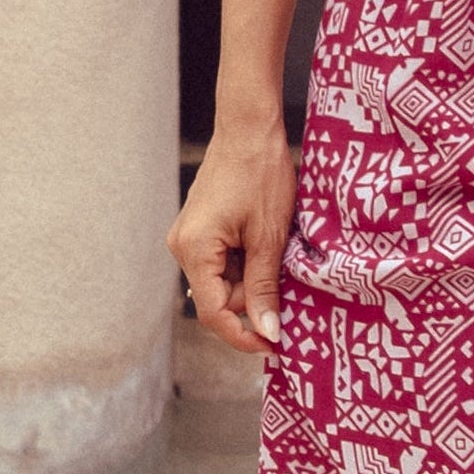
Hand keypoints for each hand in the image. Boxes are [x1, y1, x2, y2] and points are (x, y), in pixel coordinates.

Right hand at [169, 116, 295, 354]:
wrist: (249, 127)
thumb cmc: (261, 174)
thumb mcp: (270, 236)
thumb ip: (265, 288)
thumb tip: (268, 331)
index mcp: (194, 250)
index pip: (213, 313)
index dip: (244, 335)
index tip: (275, 346)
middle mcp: (182, 246)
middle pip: (217, 299)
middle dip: (252, 304)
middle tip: (290, 297)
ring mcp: (189, 237)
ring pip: (222, 281)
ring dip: (252, 283)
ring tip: (281, 261)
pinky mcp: (200, 229)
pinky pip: (222, 262)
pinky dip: (246, 265)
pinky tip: (268, 249)